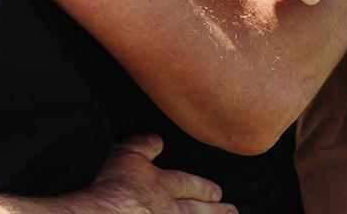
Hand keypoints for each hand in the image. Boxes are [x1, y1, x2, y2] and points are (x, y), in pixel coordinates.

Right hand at [24, 134, 232, 213]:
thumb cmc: (113, 184)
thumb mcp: (127, 153)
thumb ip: (144, 145)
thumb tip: (159, 140)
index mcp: (163, 185)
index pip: (189, 185)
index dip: (204, 188)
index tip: (219, 192)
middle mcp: (168, 209)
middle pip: (196, 210)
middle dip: (215, 210)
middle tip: (233, 211)